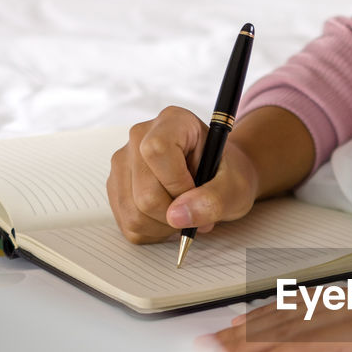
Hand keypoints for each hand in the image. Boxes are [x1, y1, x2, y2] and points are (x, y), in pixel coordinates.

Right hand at [107, 105, 258, 242]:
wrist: (219, 176)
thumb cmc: (227, 175)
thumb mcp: (235, 186)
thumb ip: (213, 199)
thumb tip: (177, 216)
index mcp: (173, 122)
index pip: (156, 151)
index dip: (176, 184)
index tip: (196, 193)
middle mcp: (139, 137)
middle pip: (144, 193)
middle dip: (175, 213)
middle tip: (197, 208)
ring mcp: (122, 162)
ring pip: (134, 213)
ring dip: (165, 225)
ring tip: (185, 211)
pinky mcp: (116, 186)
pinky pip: (128, 223)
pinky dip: (154, 230)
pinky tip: (170, 216)